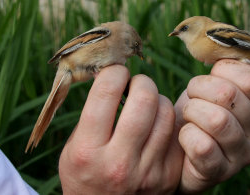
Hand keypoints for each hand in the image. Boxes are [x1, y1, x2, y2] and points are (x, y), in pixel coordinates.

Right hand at [58, 65, 182, 193]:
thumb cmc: (85, 175)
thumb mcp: (74, 148)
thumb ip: (91, 114)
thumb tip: (114, 75)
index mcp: (88, 151)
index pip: (106, 93)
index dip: (114, 73)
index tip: (116, 74)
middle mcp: (119, 163)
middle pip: (144, 99)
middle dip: (142, 81)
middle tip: (136, 85)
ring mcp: (148, 172)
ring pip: (166, 112)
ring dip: (157, 99)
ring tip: (147, 104)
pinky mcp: (169, 176)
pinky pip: (176, 132)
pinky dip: (167, 121)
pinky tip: (156, 124)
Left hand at [175, 59, 249, 192]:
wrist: (178, 148)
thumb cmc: (198, 108)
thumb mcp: (212, 82)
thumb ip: (222, 62)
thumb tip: (218, 38)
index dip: (222, 71)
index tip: (210, 76)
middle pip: (229, 95)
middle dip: (199, 88)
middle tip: (193, 96)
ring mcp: (242, 154)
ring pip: (217, 120)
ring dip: (191, 111)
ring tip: (189, 114)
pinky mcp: (220, 170)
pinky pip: (200, 145)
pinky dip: (185, 135)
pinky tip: (185, 136)